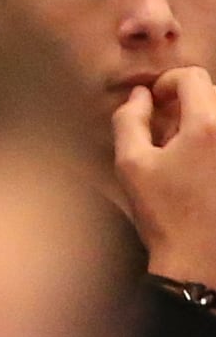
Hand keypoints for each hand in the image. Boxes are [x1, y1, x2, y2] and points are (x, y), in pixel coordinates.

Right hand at [119, 69, 215, 283]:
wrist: (200, 258)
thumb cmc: (164, 213)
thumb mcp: (131, 165)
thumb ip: (129, 120)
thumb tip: (139, 96)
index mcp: (207, 125)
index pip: (192, 78)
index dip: (167, 84)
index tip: (152, 104)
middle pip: (211, 94)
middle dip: (185, 105)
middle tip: (163, 133)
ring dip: (200, 124)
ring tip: (181, 154)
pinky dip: (210, 143)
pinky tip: (198, 170)